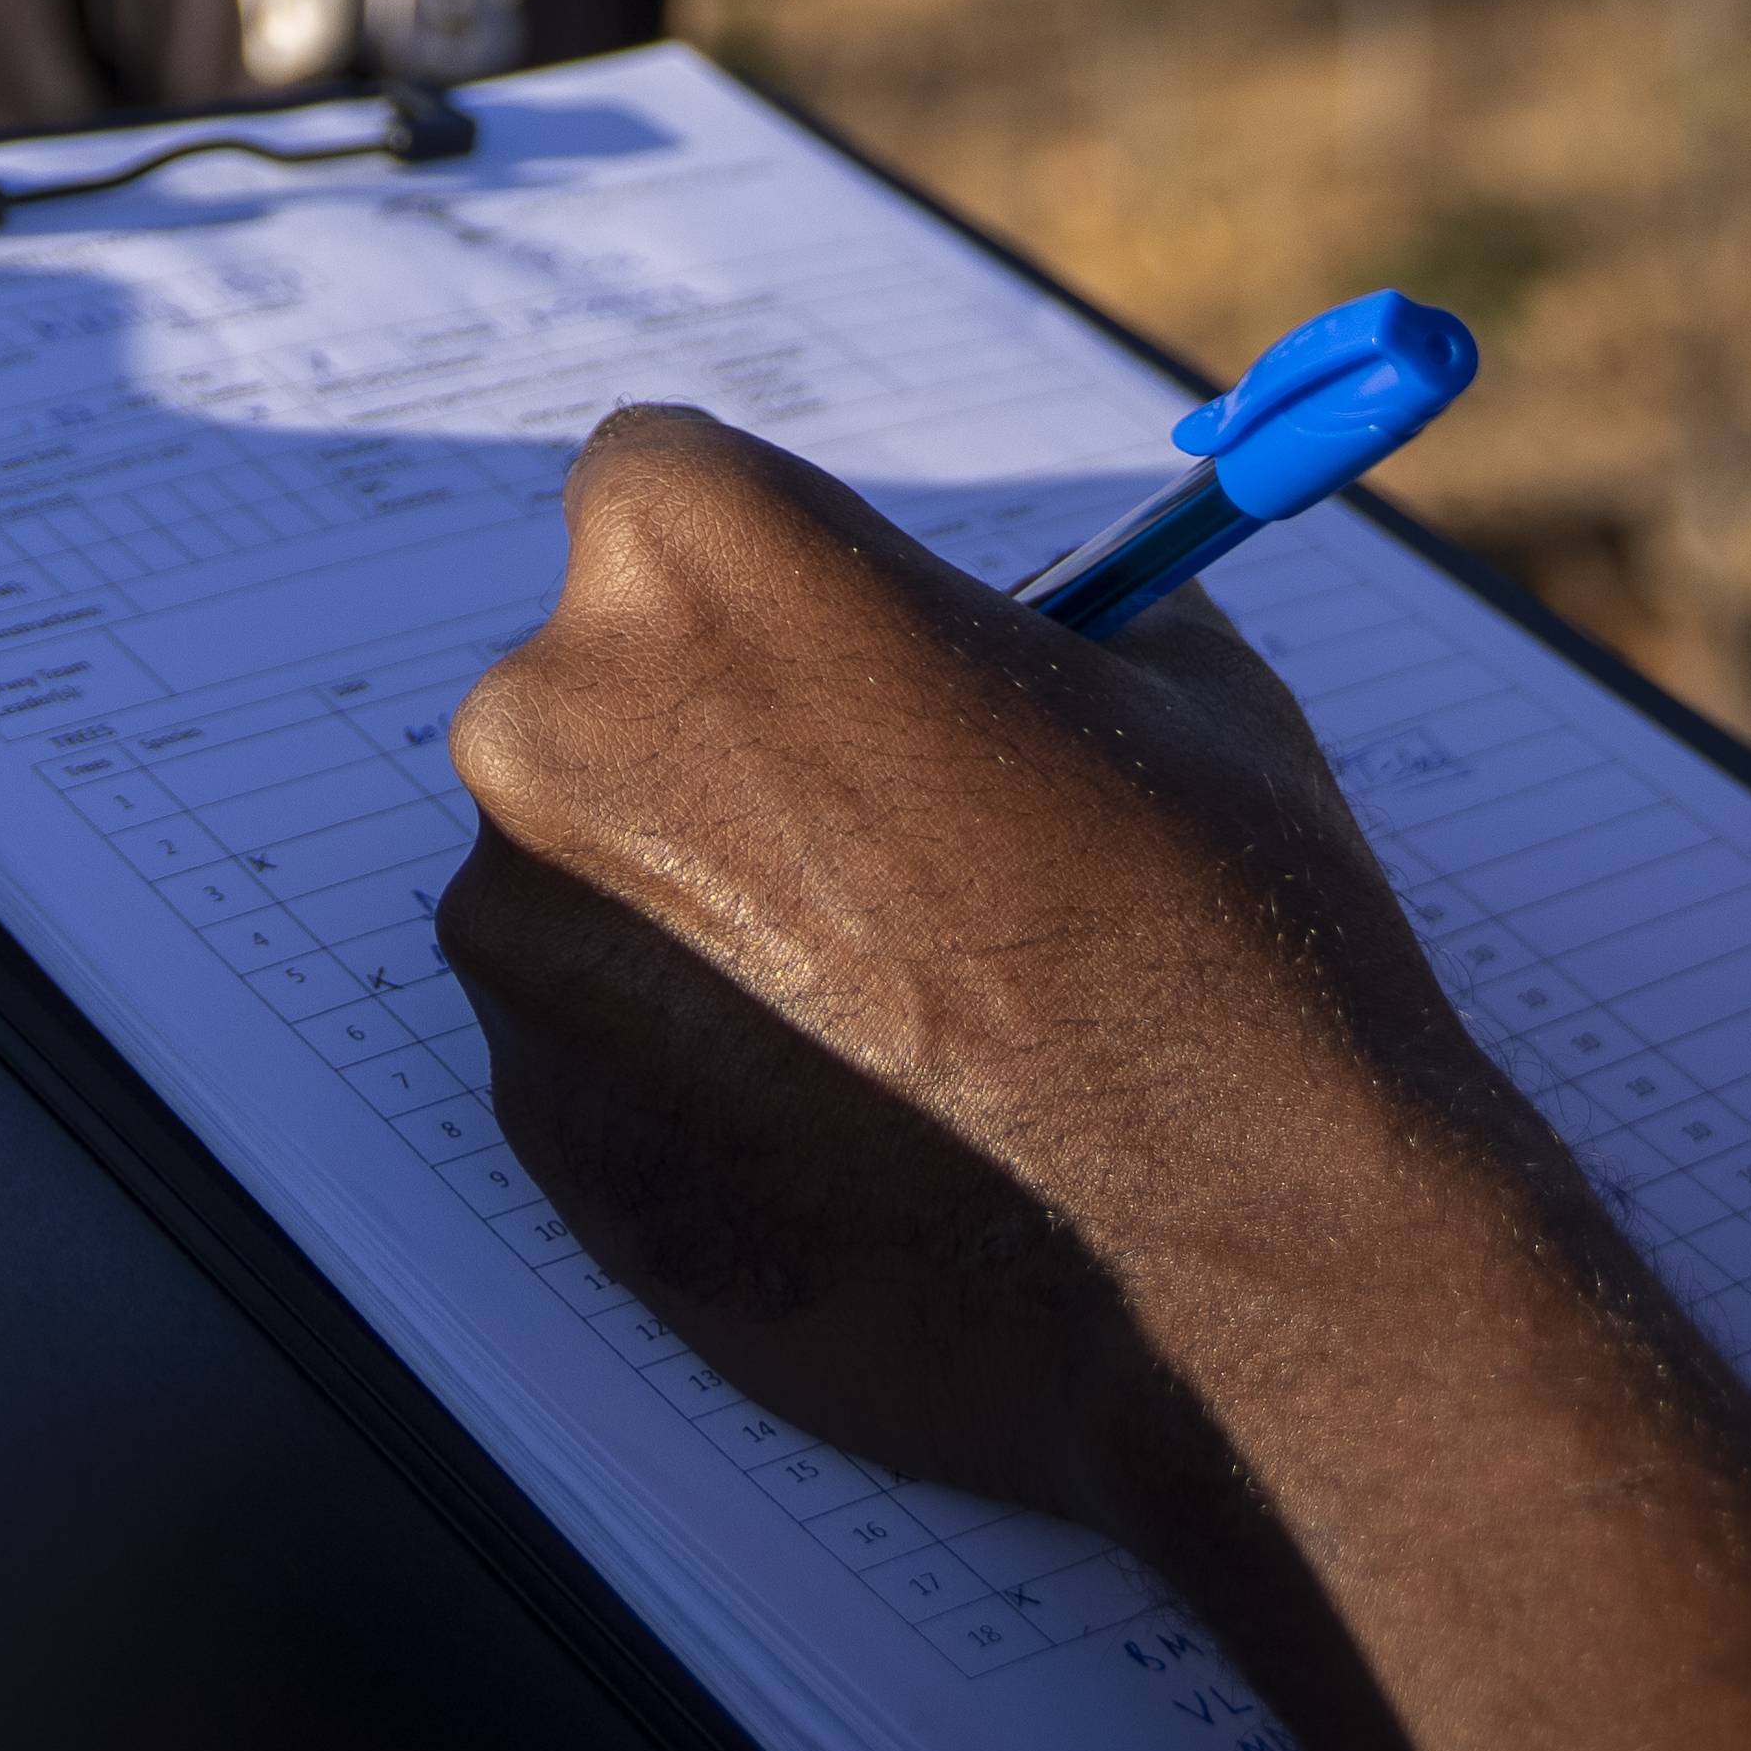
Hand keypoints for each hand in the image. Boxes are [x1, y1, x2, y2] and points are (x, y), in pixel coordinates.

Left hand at [438, 406, 1525, 1523]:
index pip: (664, 490)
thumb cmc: (1212, 941)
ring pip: (593, 871)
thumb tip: (984, 626)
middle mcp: (550, 720)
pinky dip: (693, 1066)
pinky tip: (860, 1121)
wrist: (1229, 1260)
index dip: (774, 577)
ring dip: (701, 914)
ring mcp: (522, 937)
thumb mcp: (1172, 677)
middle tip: (891, 850)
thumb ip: (1024, 614)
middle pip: (607, 682)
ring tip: (902, 1015)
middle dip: (723, 743)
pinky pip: (594, 1040)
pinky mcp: (536, 1119)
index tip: (850, 655)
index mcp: (696, 552)